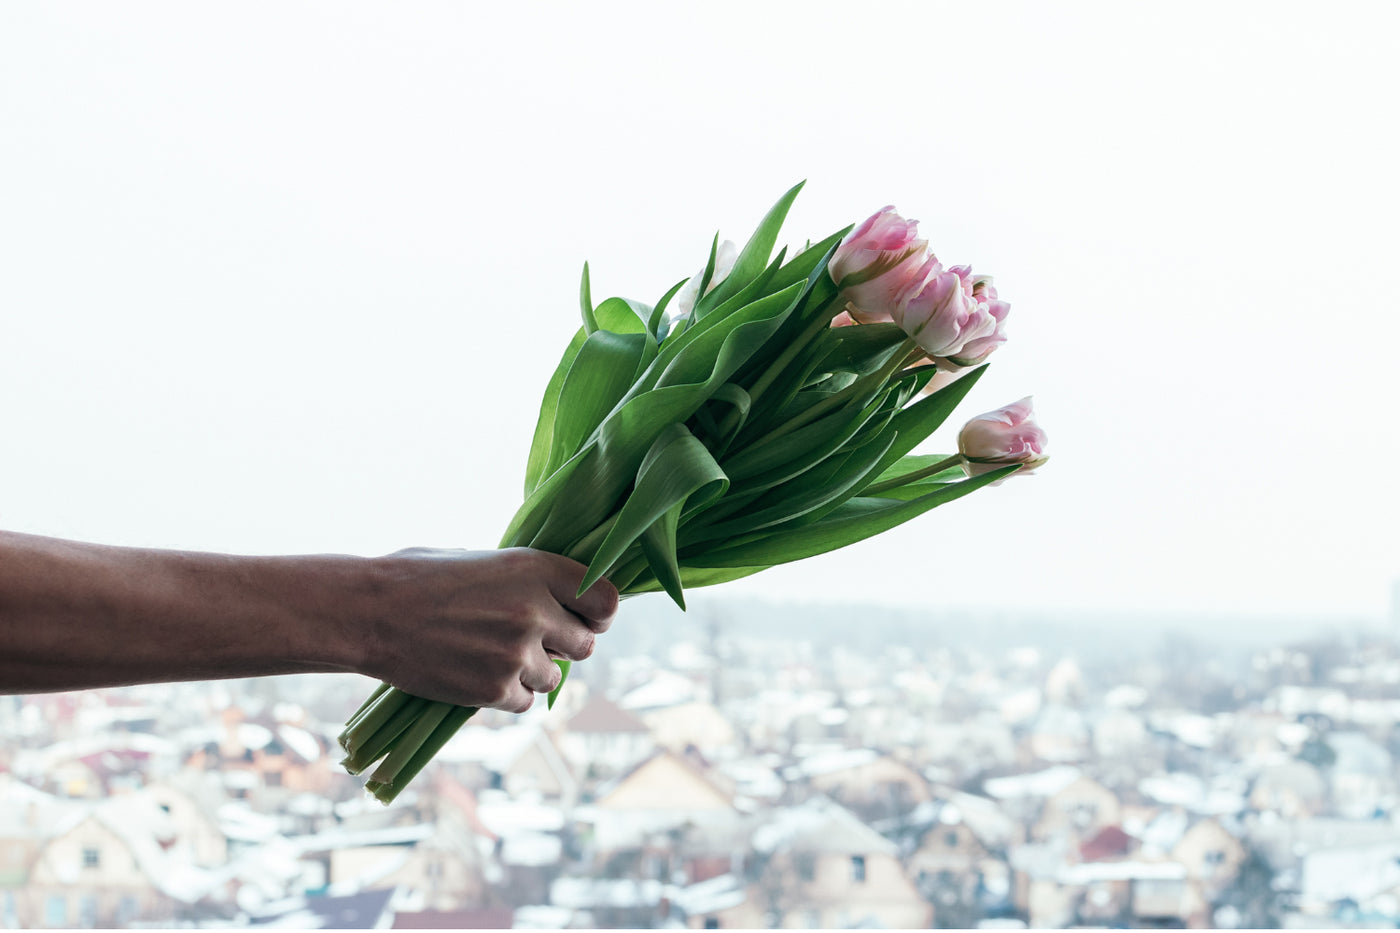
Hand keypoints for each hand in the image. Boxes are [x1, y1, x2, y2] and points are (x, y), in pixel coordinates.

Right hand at [357, 547, 617, 711]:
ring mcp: (516, 653)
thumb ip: (529, 580)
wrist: (369, 612)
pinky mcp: (495, 690)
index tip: (585, 619)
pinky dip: (508, 694)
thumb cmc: (420, 577)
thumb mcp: (485, 561)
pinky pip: (525, 701)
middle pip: (585, 646)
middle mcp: (535, 610)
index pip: (605, 601)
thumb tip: (566, 598)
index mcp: (536, 569)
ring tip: (491, 654)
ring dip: (531, 672)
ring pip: (554, 678)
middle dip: (563, 646)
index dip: (598, 614)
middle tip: (532, 640)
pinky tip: (479, 675)